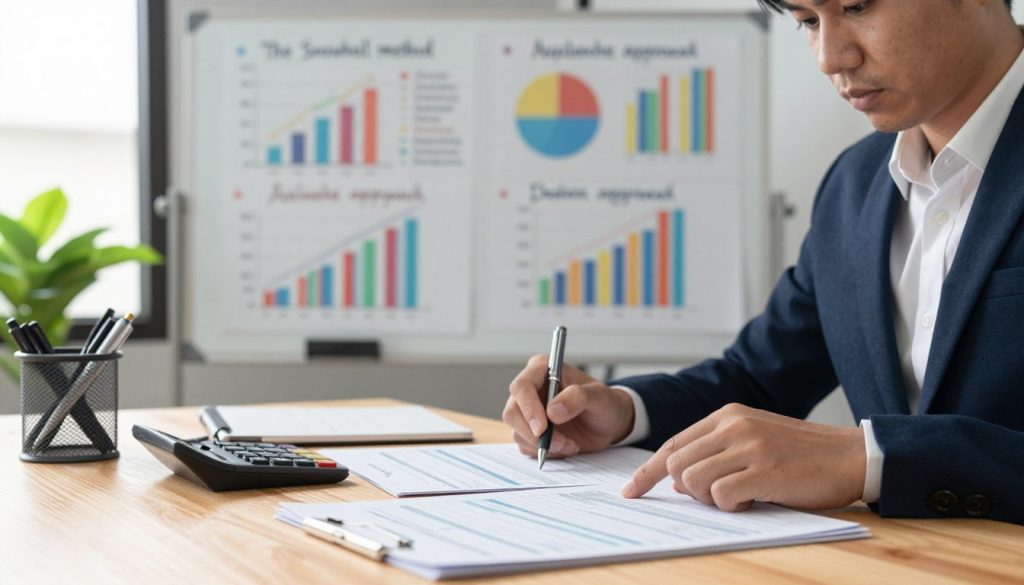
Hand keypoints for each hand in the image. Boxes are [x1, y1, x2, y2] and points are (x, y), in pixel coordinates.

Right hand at [503, 354, 634, 458]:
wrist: (608, 424)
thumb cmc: (604, 403)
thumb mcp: (599, 396)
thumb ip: (578, 398)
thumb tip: (553, 412)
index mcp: (542, 370)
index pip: (522, 386)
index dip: (528, 408)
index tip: (542, 428)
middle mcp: (531, 390)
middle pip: (512, 412)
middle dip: (534, 433)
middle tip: (561, 443)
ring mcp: (528, 412)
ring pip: (517, 432)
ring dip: (544, 445)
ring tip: (570, 444)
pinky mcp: (530, 431)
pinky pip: (526, 446)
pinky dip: (546, 452)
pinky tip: (565, 446)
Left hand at [621, 403, 865, 510]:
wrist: (851, 456)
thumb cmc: (802, 455)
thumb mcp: (754, 441)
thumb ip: (716, 454)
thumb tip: (677, 481)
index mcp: (727, 416)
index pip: (672, 444)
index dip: (647, 471)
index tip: (630, 491)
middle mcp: (733, 426)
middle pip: (675, 465)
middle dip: (686, 491)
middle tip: (717, 497)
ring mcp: (748, 446)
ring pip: (691, 481)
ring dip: (710, 500)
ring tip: (740, 497)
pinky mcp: (764, 470)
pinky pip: (721, 495)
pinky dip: (731, 507)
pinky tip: (752, 501)